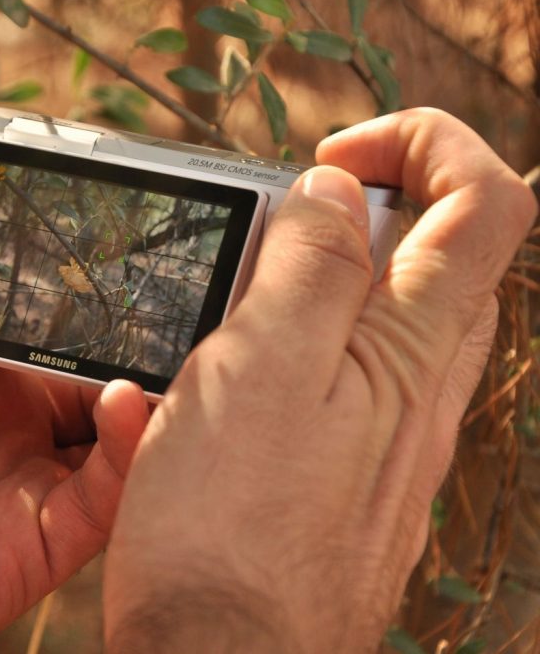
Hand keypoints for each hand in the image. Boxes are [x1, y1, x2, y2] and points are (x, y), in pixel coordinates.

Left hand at [0, 137, 146, 643]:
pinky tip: (129, 400)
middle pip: (114, 397)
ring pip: (123, 461)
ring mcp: (11, 496)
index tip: (180, 269)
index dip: (133, 308)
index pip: (85, 338)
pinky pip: (96, 515)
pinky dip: (128, 461)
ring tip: (191, 354)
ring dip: (163, 409)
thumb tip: (13, 146)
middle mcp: (3, 430)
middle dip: (165, 359)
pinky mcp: (12, 556)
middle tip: (211, 314)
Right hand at [102, 109, 536, 651]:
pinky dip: (269, 366)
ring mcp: (385, 442)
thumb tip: (338, 193)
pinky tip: (188, 401)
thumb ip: (311, 267)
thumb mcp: (259, 367)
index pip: (484, 203)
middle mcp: (420, 394)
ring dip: (297, 293)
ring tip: (214, 322)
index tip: (329, 161)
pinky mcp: (341, 480)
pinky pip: (324, 393)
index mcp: (413, 349)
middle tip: (271, 229)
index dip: (422, 146)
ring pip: (370, 325)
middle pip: (435, 258)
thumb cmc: (228, 526)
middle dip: (358, 213)